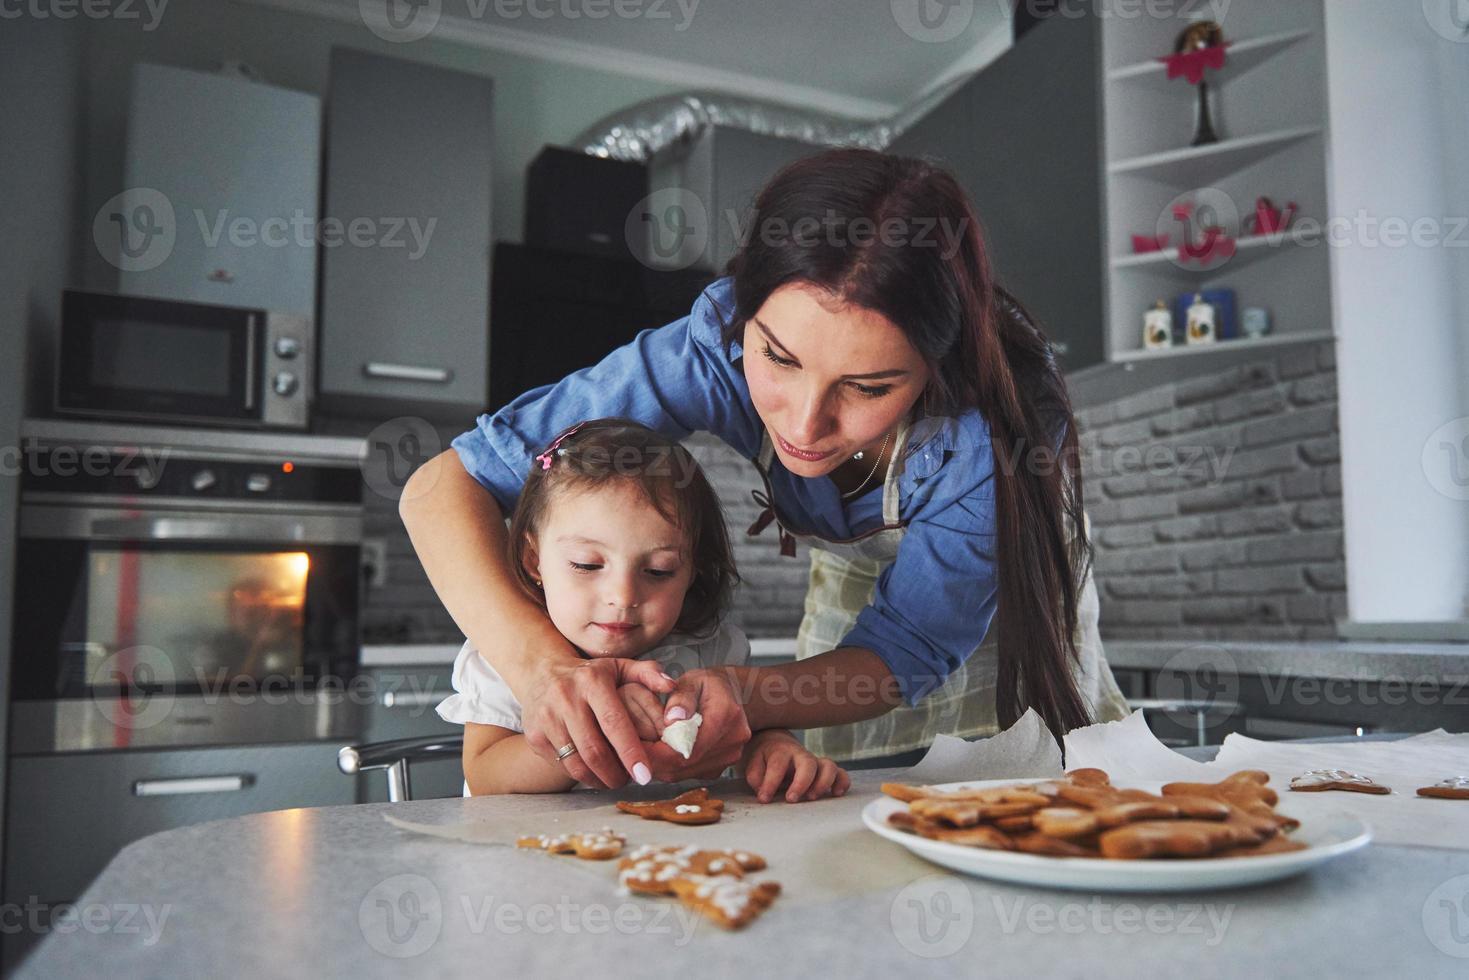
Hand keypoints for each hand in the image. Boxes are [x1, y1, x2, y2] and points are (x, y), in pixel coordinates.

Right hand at [519, 657, 676, 788]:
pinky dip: (581, 774)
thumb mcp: (620, 667)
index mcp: (592, 681)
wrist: (542, 672)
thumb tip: (672, 685)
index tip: (645, 774)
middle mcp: (565, 698)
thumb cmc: (591, 675)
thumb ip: (648, 674)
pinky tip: (594, 772)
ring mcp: (546, 717)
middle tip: (631, 780)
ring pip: (576, 762)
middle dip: (616, 773)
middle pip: (594, 749)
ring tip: (614, 779)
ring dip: (599, 779)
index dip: (631, 751)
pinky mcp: (533, 734)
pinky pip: (561, 764)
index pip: (614, 723)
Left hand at [644, 668, 750, 782]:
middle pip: (684, 764)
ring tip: (643, 749)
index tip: (636, 746)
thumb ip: (681, 698)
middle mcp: (732, 741)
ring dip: (661, 765)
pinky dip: (671, 766)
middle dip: (654, 760)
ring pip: (684, 772)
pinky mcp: (720, 767)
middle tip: (633, 749)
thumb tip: (672, 718)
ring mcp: (728, 757)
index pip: (688, 746)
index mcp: (726, 716)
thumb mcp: (694, 680)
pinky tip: (660, 752)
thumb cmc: (711, 685)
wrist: (739, 694)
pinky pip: (689, 773)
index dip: (658, 751)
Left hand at [743, 729, 849, 803]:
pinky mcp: (825, 770)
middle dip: (801, 782)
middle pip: (808, 762)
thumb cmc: (764, 758)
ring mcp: (815, 761)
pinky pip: (841, 773)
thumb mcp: (754, 764)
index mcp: (780, 751)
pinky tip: (836, 794)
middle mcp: (800, 754)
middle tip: (792, 799)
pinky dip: (842, 782)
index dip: (770, 783)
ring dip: (823, 782)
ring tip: (812, 798)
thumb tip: (763, 791)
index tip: (764, 799)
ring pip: (828, 765)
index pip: (778, 765)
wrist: (776, 744)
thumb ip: (756, 776)